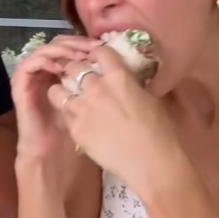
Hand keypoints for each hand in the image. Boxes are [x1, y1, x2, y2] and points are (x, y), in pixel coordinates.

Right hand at [11, 35, 99, 163]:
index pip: (70, 45)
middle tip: (92, 47)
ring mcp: (31, 75)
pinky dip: (44, 61)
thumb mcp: (88, 100)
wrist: (53, 152)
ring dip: (61, 49)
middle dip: (76, 42)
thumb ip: (94, 80)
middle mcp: (45, 69)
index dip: (85, 42)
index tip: (102, 46)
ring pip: (44, 49)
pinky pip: (29, 64)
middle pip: (58, 42)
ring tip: (78, 56)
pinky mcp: (20, 84)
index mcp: (60, 70)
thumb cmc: (73, 129)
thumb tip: (115, 61)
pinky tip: (59, 67)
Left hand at [48, 45, 182, 197]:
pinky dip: (68, 112)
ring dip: (65, 90)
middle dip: (75, 69)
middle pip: (74, 66)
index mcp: (119, 77)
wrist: (152, 165)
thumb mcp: (149, 97)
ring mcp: (83, 109)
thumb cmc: (159, 132)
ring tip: (71, 96)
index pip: (100, 51)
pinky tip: (76, 117)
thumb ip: (131, 83)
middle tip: (79, 77)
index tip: (97, 59)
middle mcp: (97, 89)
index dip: (97, 54)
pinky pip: (63, 113)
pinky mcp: (76, 130)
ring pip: (58, 89)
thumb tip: (124, 77)